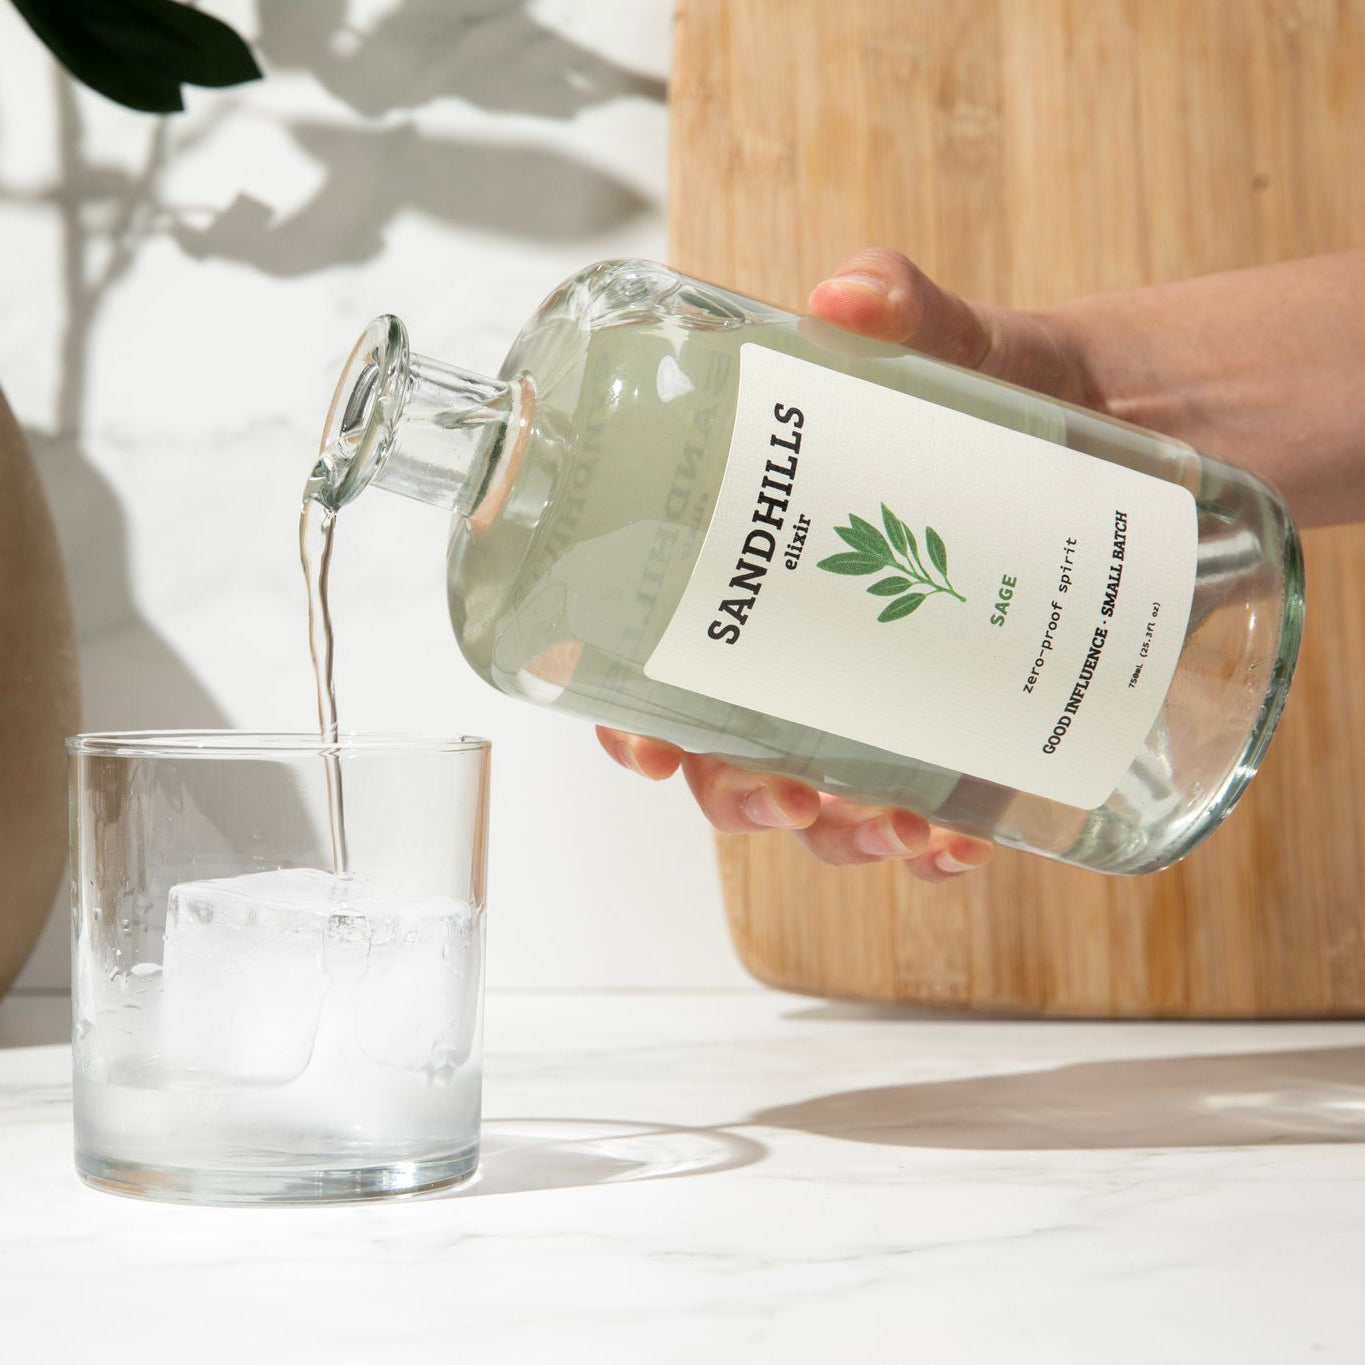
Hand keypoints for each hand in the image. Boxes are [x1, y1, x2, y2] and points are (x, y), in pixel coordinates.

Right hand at [601, 247, 1096, 878]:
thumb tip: (850, 292)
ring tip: (896, 829)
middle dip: (741, 798)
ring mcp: (878, 701)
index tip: (646, 746)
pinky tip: (958, 841)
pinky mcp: (958, 731)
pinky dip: (931, 846)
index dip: (634, 721)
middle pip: (728, 757)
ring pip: (821, 806)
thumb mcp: (954, 350)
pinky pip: (923, 817)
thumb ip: (906, 312)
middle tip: (789, 793)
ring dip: (841, 837)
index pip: (661, 662)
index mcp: (758, 571)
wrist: (1113, 434)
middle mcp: (801, 649)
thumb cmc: (996, 396)